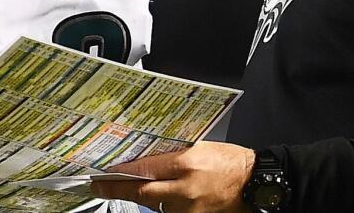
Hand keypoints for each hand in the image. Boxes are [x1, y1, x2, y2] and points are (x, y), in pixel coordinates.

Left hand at [90, 140, 255, 212]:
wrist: (254, 183)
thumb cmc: (230, 162)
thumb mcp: (200, 148)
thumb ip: (173, 153)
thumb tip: (146, 156)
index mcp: (186, 164)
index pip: (145, 169)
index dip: (121, 172)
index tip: (104, 173)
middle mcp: (185, 189)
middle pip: (142, 193)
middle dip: (117, 190)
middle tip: (99, 186)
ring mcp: (188, 208)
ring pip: (154, 204)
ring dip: (143, 196)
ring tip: (131, 186)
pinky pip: (169, 212)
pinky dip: (163, 204)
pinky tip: (165, 196)